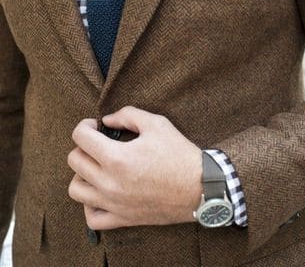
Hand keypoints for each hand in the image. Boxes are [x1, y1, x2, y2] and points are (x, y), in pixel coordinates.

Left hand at [67, 106, 202, 229]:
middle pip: (74, 160)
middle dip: (83, 146)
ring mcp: (114, 203)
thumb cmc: (179, 154)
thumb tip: (107, 120)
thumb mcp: (156, 123)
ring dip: (81, 174)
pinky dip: (90, 204)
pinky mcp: (122, 218)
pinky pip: (92, 217)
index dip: (84, 125)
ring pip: (76, 189)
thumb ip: (127, 115)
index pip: (80, 137)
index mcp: (116, 157)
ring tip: (97, 166)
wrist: (200, 187)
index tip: (94, 125)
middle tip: (98, 142)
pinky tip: (101, 191)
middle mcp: (109, 183)